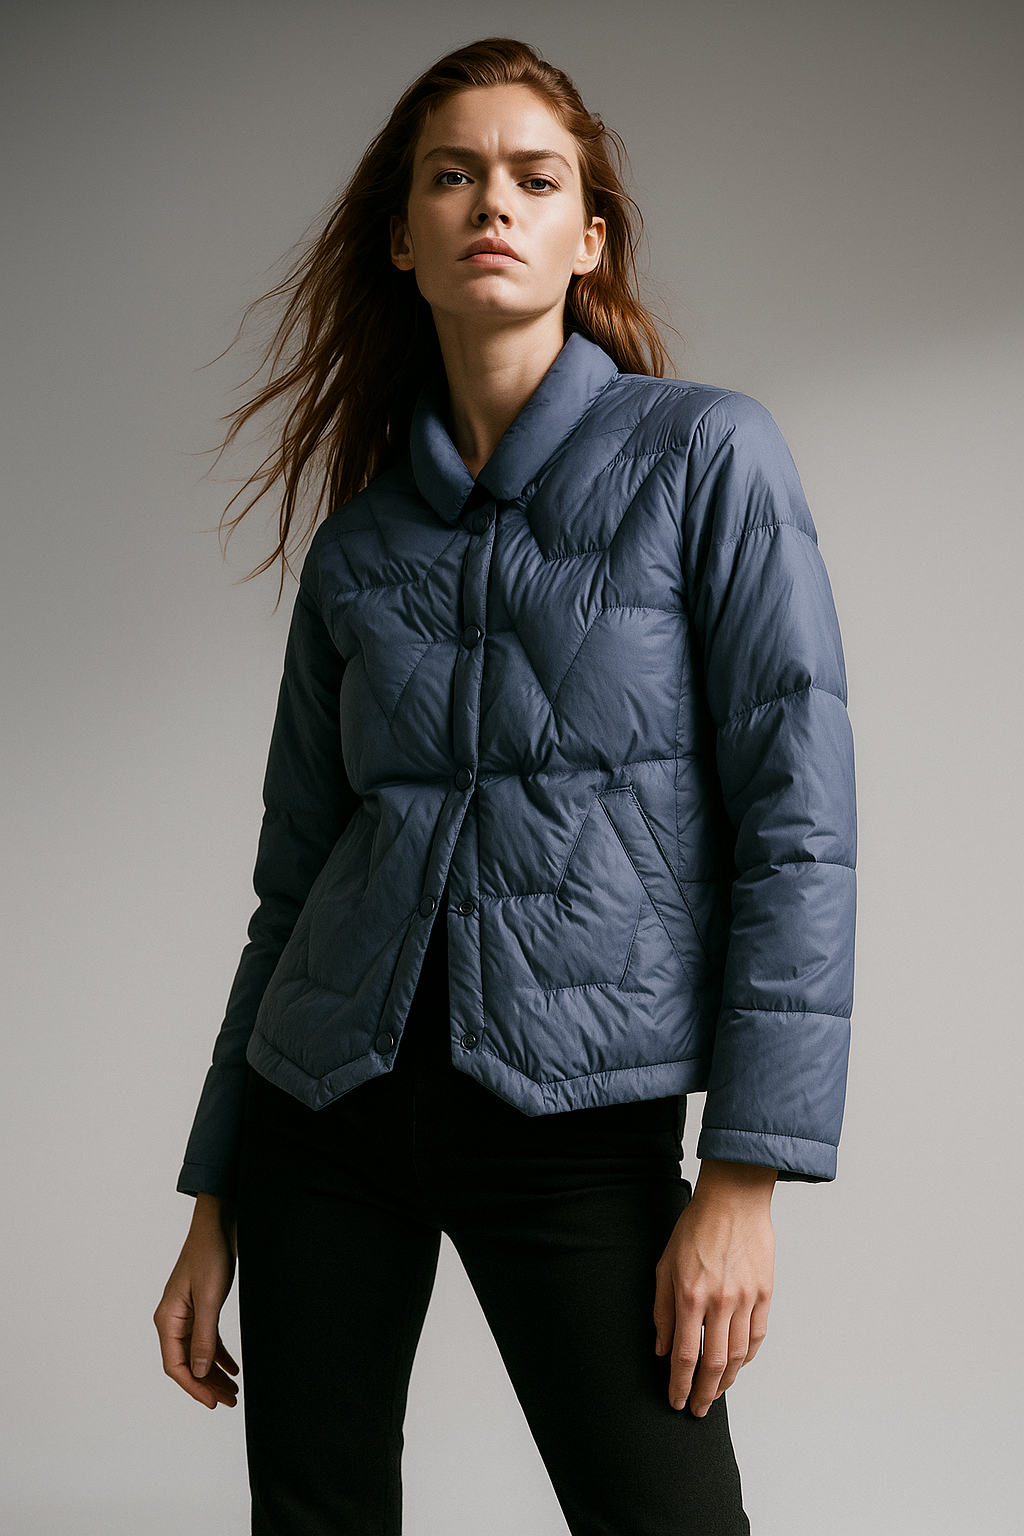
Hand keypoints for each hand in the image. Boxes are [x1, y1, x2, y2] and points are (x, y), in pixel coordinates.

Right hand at [154, 1193, 239, 1408]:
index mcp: (168, 1319)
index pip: (175, 1366)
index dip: (194, 1387)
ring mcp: (187, 1312)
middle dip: (207, 1385)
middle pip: (187, 1363)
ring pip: (198, 1353)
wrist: (218, 1221)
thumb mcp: (209, 1297)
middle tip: (230, 1401)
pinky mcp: (202, 1305)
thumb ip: (204, 1336)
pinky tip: (234, 1367)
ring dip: (215, 1373)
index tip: (213, 1403)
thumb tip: (200, 1370)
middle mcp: (174, 1319)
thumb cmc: (210, 1253)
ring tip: (234, 1391)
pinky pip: (207, 1338)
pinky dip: (220, 1354)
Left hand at [653, 1159, 775, 1415]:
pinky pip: (757, 1336)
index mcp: (690, 1295)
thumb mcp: (665, 1265)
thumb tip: (661, 1349)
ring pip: (739, 1355)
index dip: (679, 1384)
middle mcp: (719, 1302)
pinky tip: (738, 1364)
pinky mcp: (764, 1293)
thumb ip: (661, 1310)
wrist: (734, 1200)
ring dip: (727, 1381)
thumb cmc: (696, 1228)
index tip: (675, 1401)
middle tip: (697, 1409)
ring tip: (715, 1392)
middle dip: (704, 1393)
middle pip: (715, 1364)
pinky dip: (748, 1357)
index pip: (684, 1355)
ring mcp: (745, 1299)